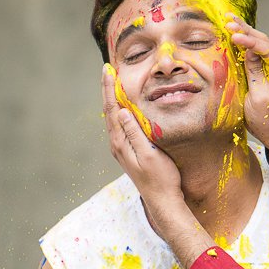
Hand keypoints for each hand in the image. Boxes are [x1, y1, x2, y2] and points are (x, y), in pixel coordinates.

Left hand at [102, 64, 186, 235]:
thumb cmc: (161, 178)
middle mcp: (117, 144)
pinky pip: (120, 125)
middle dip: (108, 89)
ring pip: (114, 117)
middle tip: (107, 69)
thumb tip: (122, 112)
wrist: (162, 200)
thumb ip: (135, 133)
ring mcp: (121, 148)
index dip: (109, 88)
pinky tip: (123, 106)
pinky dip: (119, 110)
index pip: (112, 109)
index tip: (108, 70)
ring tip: (112, 82)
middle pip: (109, 111)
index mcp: (120, 142)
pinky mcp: (128, 151)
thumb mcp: (149, 154)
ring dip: (112, 98)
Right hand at [225, 14, 268, 154]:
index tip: (234, 36)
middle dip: (246, 30)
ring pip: (260, 44)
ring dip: (244, 32)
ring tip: (230, 20)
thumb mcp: (259, 97)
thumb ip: (255, 72)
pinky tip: (235, 33)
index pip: (267, 50)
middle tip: (229, 20)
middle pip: (264, 41)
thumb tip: (249, 50)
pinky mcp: (267, 69)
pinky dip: (245, 42)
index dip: (250, 41)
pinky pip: (256, 52)